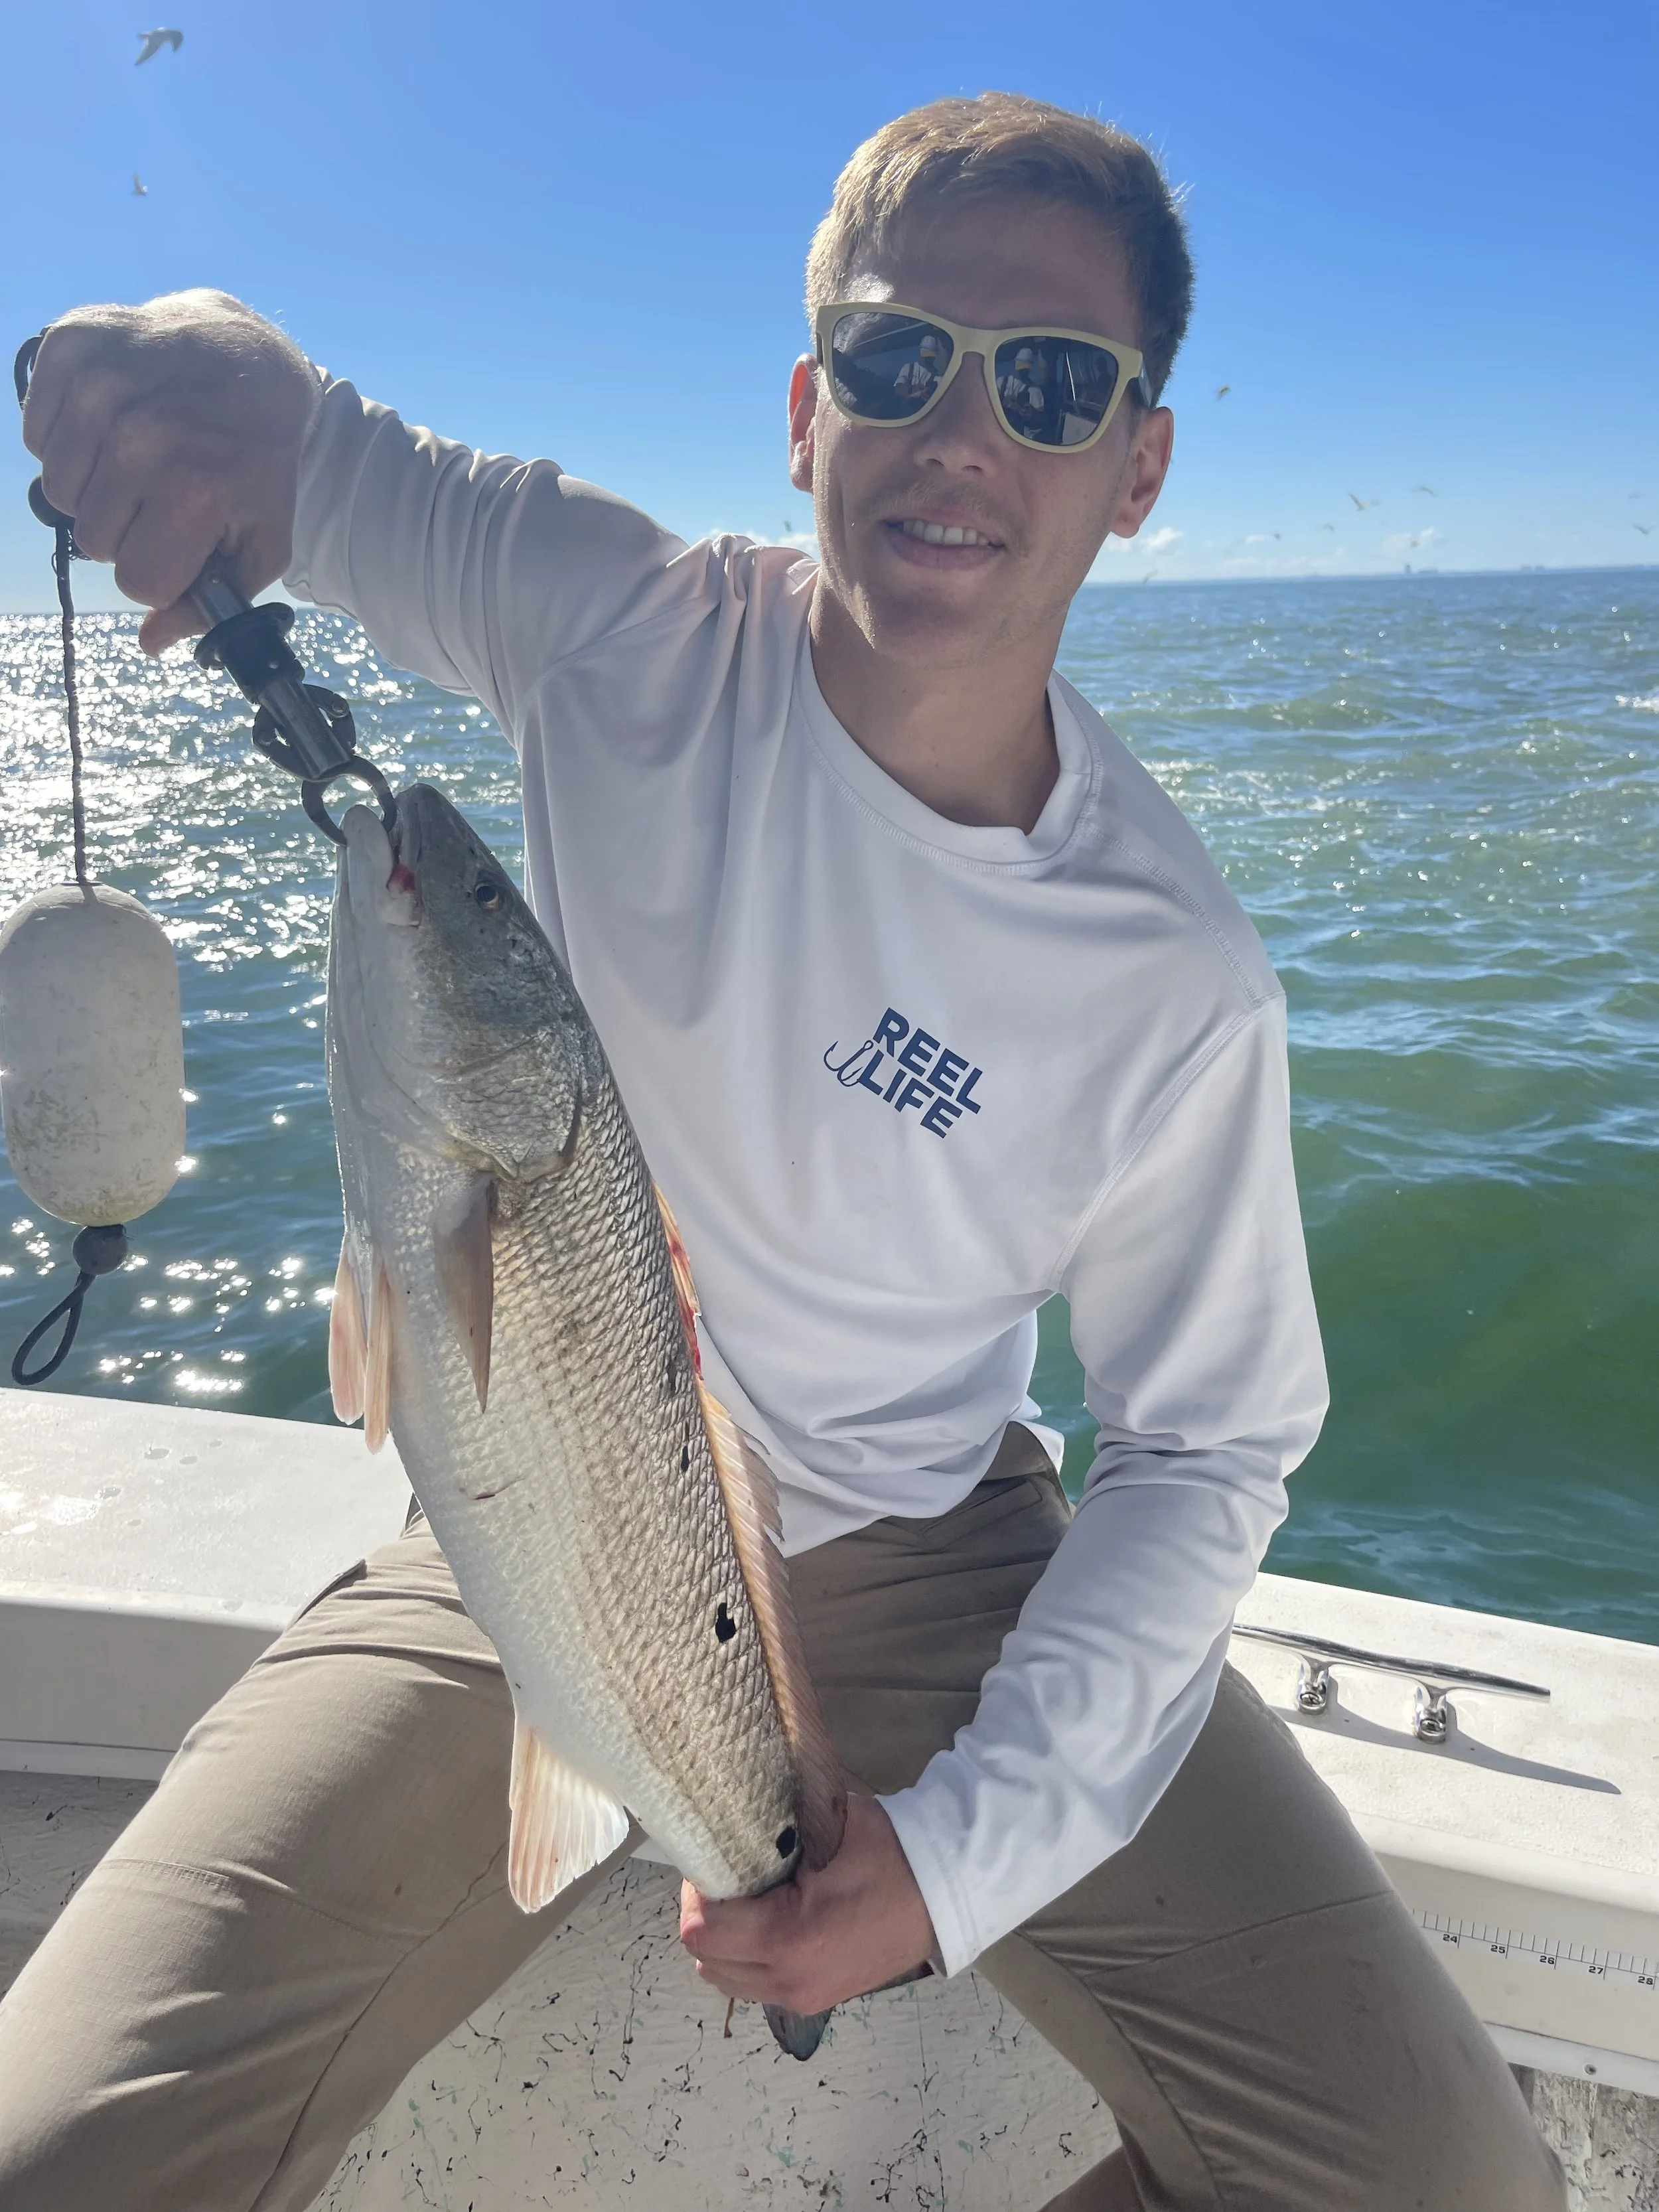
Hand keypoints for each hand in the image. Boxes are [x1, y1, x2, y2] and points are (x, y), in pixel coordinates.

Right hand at [21, 291, 317, 653]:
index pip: (135, 578)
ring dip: (95, 487)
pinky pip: (37, 436)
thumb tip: (150, 643)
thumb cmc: (256, 457)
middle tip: (163, 492)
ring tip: (138, 458)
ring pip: (59, 492)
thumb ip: (211, 602)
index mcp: (191, 490)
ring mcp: (98, 388)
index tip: (181, 540)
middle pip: (94, 538)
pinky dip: (67, 440)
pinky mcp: (70, 350)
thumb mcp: (263, 539)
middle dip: (129, 529)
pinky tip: (112, 424)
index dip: (159, 570)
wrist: (250, 356)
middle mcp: (137, 439)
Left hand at [679, 1793, 935, 2016]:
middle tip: (726, 1878)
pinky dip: (747, 1957)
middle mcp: (789, 1980)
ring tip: (747, 1901)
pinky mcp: (815, 2000)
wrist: (943, 1892)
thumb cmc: (887, 1851)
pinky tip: (770, 1923)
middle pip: (706, 1959)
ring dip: (724, 1941)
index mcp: (789, 1938)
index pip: (702, 1928)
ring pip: (725, 1979)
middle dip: (706, 1916)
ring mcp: (803, 1998)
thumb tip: (724, 1827)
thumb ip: (769, 1834)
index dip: (696, 1891)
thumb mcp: (824, 1827)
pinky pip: (754, 1985)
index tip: (712, 1860)